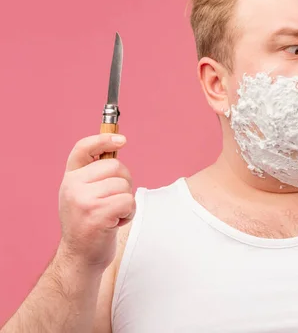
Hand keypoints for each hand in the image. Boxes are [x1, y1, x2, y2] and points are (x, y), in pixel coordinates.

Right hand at [56, 133, 134, 271]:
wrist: (80, 257)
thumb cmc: (89, 223)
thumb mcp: (85, 194)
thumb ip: (96, 173)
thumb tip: (117, 142)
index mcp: (70, 177)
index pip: (84, 148)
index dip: (103, 139)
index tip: (122, 139)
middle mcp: (72, 186)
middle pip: (117, 167)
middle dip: (124, 183)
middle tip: (113, 201)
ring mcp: (82, 200)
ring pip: (125, 186)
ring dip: (126, 202)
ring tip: (112, 214)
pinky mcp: (96, 215)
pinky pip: (128, 201)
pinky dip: (129, 213)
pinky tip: (115, 222)